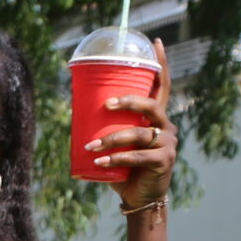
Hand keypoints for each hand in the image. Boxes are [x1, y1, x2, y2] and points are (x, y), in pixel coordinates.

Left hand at [91, 36, 178, 208]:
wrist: (140, 197)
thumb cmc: (125, 167)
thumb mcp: (115, 143)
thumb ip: (105, 127)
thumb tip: (72, 110)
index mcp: (156, 118)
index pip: (161, 86)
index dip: (160, 64)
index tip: (154, 42)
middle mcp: (166, 126)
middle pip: (150, 106)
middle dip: (128, 102)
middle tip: (106, 105)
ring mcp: (168, 144)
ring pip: (139, 134)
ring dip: (111, 139)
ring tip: (90, 146)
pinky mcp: (164, 161)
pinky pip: (138, 156)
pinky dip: (117, 158)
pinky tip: (100, 161)